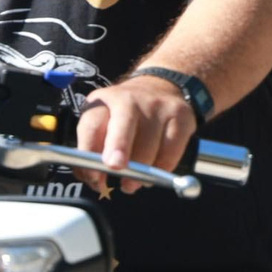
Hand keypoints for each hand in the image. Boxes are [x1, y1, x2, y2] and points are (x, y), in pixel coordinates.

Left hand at [74, 75, 197, 194]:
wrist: (159, 87)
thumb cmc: (123, 116)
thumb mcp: (102, 124)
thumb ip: (93, 152)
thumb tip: (96, 181)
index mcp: (103, 102)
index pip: (92, 125)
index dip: (89, 152)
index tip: (93, 174)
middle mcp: (130, 99)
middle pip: (124, 121)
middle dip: (119, 145)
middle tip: (116, 167)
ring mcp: (158, 106)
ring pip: (149, 144)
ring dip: (140, 172)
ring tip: (133, 183)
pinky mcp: (181, 116)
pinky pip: (171, 151)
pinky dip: (162, 168)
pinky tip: (153, 172)